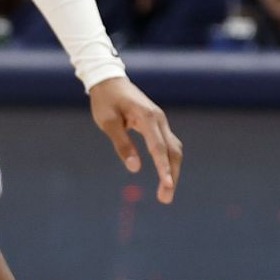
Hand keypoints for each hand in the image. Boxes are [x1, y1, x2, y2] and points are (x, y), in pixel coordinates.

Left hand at [89, 77, 182, 202]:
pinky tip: (165, 174)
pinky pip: (167, 144)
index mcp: (147, 118)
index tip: (167, 187)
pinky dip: (168, 161)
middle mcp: (159, 119)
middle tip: (165, 199)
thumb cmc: (106, 101)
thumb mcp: (108, 123)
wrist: (109, 81)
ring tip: (165, 192)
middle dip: (171, 175)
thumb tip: (135, 168)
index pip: (158, 148)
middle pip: (172, 151)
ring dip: (172, 170)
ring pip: (173, 148)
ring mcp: (160, 121)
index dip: (163, 169)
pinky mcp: (157, 124)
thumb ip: (122, 145)